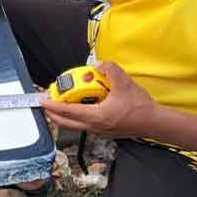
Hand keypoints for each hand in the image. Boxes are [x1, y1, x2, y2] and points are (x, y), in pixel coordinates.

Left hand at [40, 62, 158, 138]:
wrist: (153, 123)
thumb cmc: (140, 107)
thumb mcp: (125, 83)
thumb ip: (110, 70)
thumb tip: (98, 64)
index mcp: (96, 116)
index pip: (68, 111)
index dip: (52, 105)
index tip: (42, 100)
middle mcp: (94, 126)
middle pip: (65, 123)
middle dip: (52, 113)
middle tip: (47, 102)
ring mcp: (98, 131)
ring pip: (73, 125)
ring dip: (64, 116)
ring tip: (60, 103)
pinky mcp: (103, 131)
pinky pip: (83, 125)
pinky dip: (76, 117)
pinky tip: (79, 107)